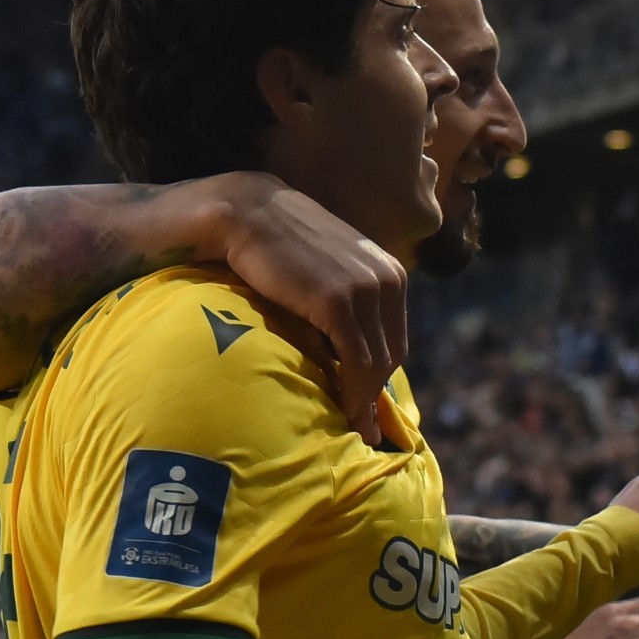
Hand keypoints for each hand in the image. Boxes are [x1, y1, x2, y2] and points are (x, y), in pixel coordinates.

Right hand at [211, 174, 408, 446]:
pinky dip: (352, 392)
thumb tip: (348, 356)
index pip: (394, 339)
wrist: (244, 212)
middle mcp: (388, 279)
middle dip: (373, 393)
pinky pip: (357, 362)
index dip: (380, 378)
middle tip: (358, 426)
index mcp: (391, 273)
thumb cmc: (276, 247)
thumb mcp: (325, 274)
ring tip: (347, 424)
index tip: (366, 409)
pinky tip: (339, 409)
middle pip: (390, 354)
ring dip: (362, 398)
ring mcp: (366, 289)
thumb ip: (345, 305)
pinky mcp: (339, 302)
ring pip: (376, 363)